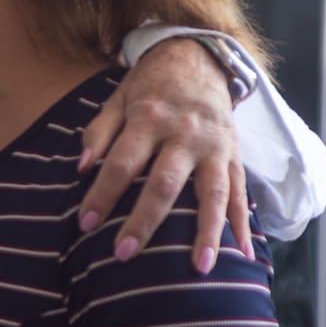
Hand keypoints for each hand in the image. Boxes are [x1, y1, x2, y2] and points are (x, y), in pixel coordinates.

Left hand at [79, 38, 253, 272]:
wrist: (198, 57)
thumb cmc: (150, 85)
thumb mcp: (118, 98)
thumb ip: (99, 132)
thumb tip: (80, 168)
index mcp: (150, 118)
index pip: (121, 163)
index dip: (101, 194)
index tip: (84, 224)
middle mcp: (185, 134)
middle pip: (163, 184)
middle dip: (143, 222)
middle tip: (122, 255)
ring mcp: (214, 146)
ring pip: (213, 194)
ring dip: (207, 233)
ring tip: (200, 269)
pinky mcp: (234, 154)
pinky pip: (241, 194)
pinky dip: (244, 225)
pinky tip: (244, 255)